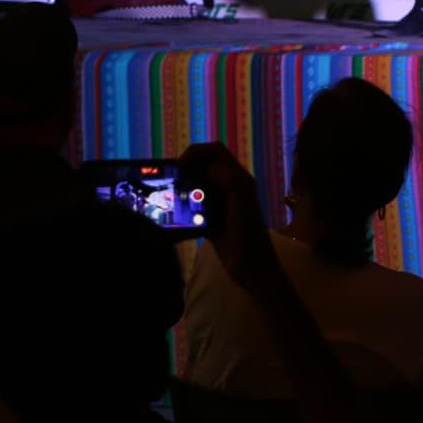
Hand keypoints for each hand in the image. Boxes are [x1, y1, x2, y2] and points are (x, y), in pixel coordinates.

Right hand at [177, 141, 281, 290]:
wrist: (253, 271)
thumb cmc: (250, 240)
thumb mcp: (242, 209)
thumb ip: (232, 184)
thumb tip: (211, 166)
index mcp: (239, 180)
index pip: (216, 152)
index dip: (197, 151)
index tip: (180, 164)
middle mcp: (230, 187)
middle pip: (206, 164)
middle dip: (188, 165)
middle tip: (171, 178)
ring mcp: (221, 203)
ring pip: (199, 184)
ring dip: (185, 184)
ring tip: (169, 192)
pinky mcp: (213, 219)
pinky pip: (196, 204)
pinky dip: (184, 203)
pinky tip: (173, 211)